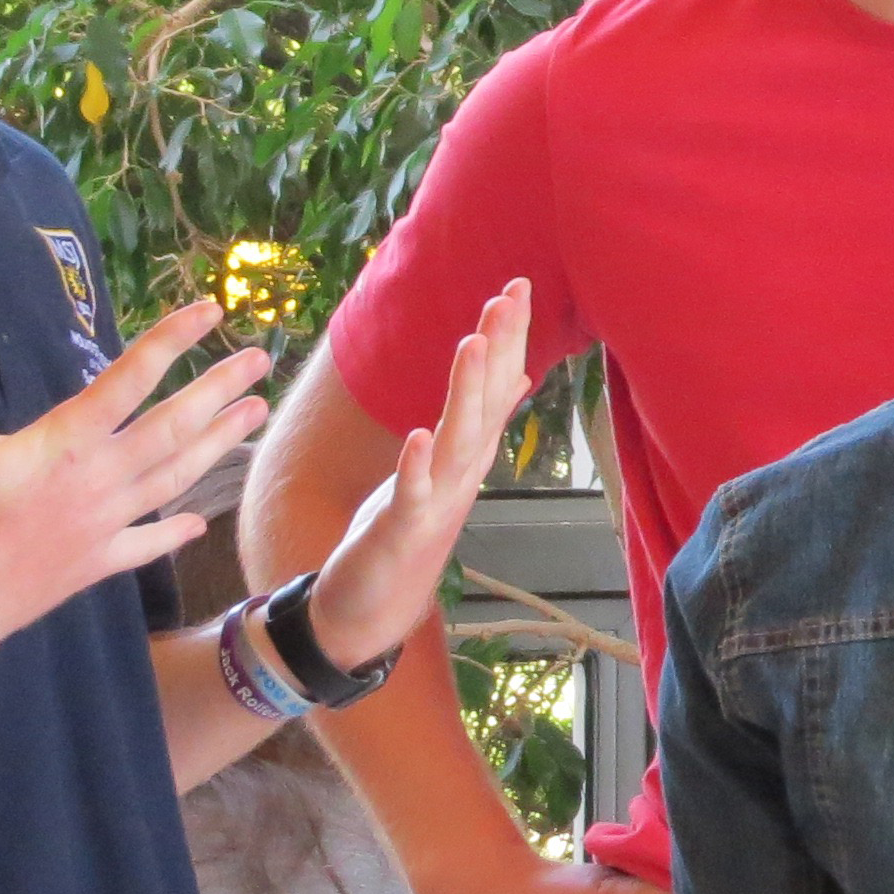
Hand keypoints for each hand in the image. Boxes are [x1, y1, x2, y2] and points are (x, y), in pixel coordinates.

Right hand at [0, 302, 270, 695]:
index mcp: (66, 445)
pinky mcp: (97, 563)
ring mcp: (105, 525)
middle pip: (172, 427)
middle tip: (260, 360)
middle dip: (218, 390)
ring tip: (254, 417)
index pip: (129, 381)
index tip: (210, 311)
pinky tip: (200, 524)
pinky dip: (175, 532)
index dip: (170, 343)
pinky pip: (147, 544)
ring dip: (217, 445)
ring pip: (174, 478)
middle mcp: (100, 481)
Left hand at [291, 283, 533, 675]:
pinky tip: (419, 438)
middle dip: (498, 350)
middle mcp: (462, 472)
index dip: (508, 337)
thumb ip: (483, 418)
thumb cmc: (409, 530)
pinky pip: (413, 495)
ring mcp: (437, 502)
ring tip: (472, 345)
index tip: (517, 286)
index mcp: (469, 452)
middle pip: (486, 404)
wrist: (375, 608)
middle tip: (509, 297)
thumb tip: (518, 373)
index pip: (496, 385)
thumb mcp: (449, 466)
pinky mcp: (403, 531)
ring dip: (465, 394)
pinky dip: (417, 468)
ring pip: (457, 441)